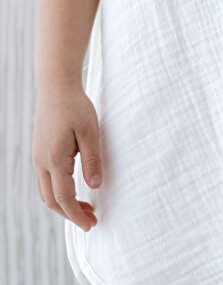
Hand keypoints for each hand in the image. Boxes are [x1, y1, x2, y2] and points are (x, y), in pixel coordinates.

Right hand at [32, 84, 101, 231]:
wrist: (56, 87)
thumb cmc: (76, 107)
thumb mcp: (90, 132)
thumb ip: (92, 160)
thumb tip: (96, 186)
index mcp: (54, 160)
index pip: (64, 198)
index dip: (77, 215)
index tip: (92, 224)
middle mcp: (41, 162)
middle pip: (51, 200)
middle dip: (70, 214)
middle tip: (92, 220)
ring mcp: (38, 157)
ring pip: (46, 191)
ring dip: (63, 203)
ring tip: (85, 206)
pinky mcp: (39, 151)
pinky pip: (45, 180)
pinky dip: (58, 191)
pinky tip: (73, 187)